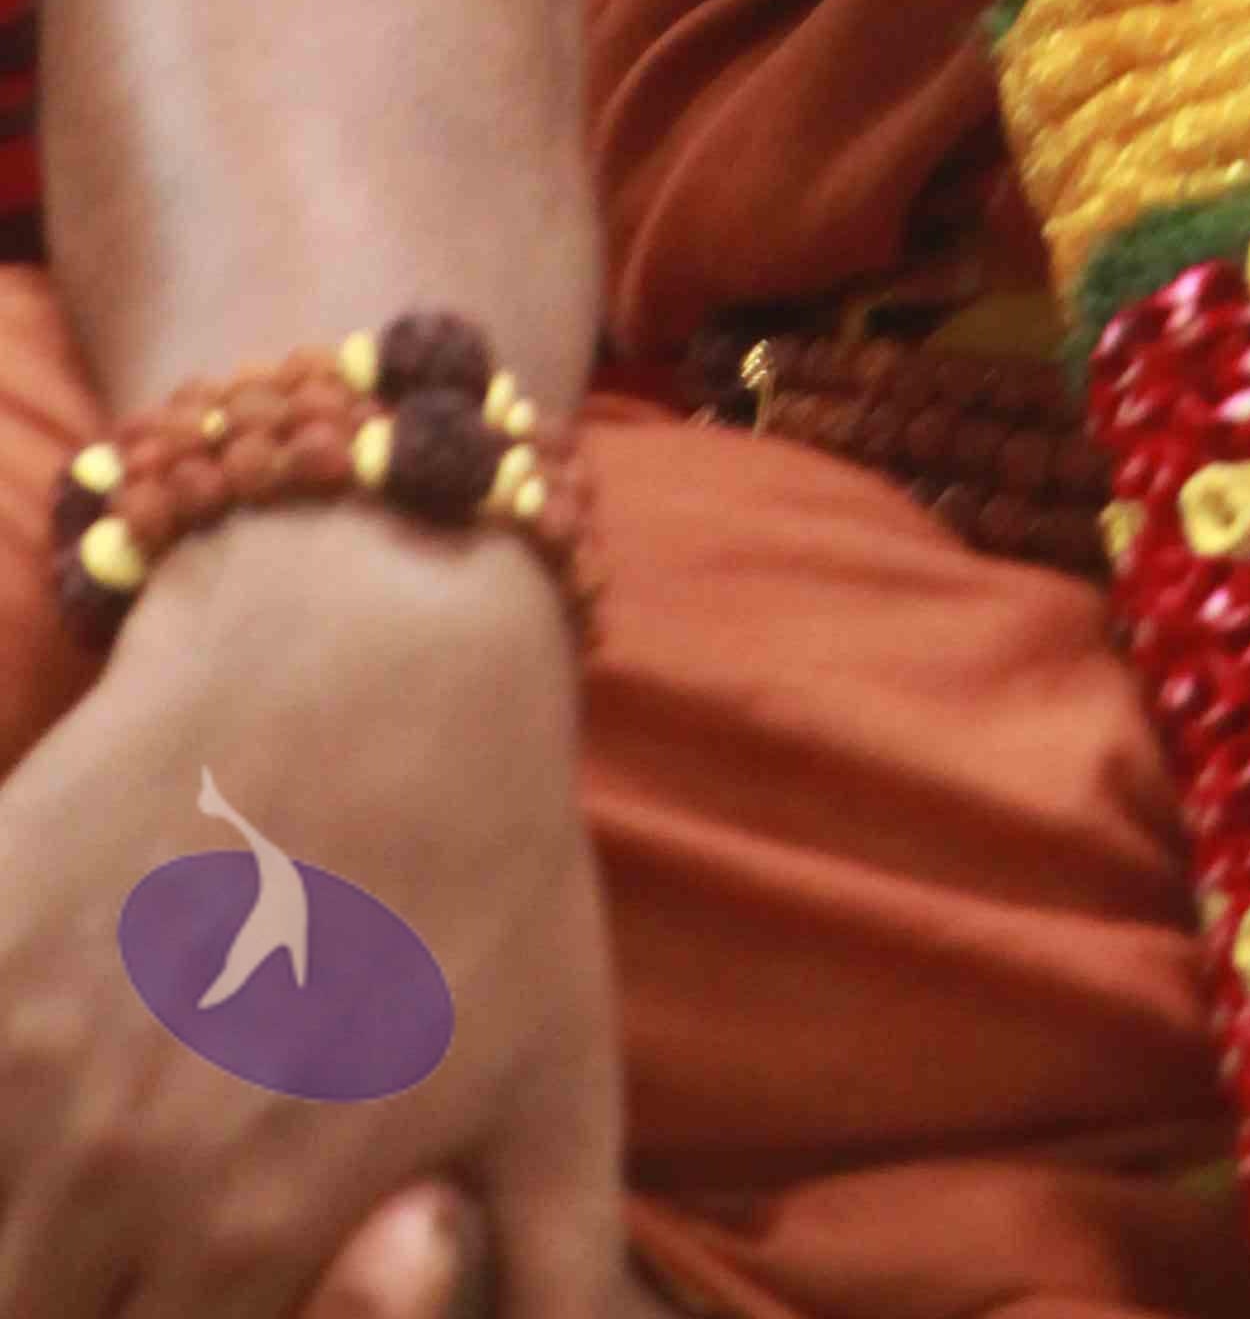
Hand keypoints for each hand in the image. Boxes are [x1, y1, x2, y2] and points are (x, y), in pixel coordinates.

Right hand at [0, 497, 625, 1318]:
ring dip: (27, 1230)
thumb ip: (547, 1276)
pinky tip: (45, 1086)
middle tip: (134, 1254)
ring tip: (89, 1193)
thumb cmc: (483, 864)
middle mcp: (113, 1170)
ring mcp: (18, 1063)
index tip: (180, 1300)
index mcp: (247, 1234)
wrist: (369, 636)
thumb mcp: (558, 1086)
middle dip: (87, 1301)